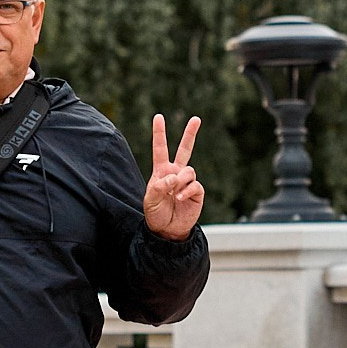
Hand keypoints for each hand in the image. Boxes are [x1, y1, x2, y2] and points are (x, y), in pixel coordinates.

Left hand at [145, 113, 204, 239]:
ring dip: (181, 180)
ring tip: (175, 194)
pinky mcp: (196, 192)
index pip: (160, 149)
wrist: (167, 230)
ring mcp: (187, 182)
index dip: (159, 133)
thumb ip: (160, 186)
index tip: (158, 117)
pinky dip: (187, 191)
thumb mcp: (150, 199)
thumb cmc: (155, 214)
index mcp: (161, 171)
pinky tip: (180, 199)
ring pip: (189, 170)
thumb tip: (175, 177)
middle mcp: (176, 173)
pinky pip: (195, 185)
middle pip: (185, 149)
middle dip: (190, 134)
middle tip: (196, 119)